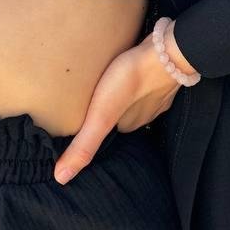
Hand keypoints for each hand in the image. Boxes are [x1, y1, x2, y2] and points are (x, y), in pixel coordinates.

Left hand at [52, 33, 182, 183]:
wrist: (167, 51)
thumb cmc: (132, 79)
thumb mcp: (102, 117)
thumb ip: (84, 145)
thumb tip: (61, 178)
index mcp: (131, 124)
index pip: (110, 131)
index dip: (96, 125)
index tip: (84, 119)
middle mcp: (147, 112)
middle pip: (123, 114)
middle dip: (111, 108)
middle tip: (93, 97)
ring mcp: (159, 91)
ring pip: (137, 96)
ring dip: (125, 91)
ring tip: (108, 80)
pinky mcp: (163, 68)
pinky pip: (148, 75)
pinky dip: (140, 74)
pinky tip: (130, 65)